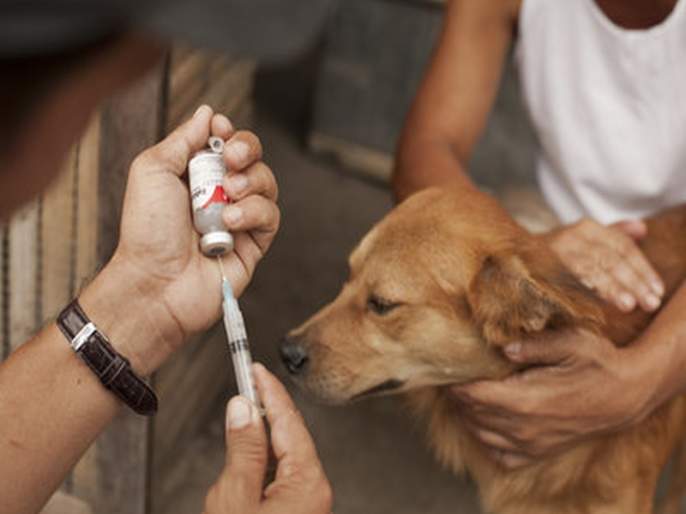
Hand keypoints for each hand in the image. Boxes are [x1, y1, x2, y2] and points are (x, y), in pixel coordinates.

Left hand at [105, 105, 278, 371]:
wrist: (155, 281)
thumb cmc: (146, 230)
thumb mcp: (153, 170)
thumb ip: (183, 139)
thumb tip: (208, 113)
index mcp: (195, 175)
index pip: (225, 143)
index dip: (229, 134)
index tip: (220, 131)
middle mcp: (220, 194)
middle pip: (253, 158)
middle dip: (247, 149)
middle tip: (230, 158)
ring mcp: (239, 219)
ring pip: (267, 183)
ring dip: (250, 182)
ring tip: (227, 195)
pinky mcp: (254, 244)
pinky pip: (271, 215)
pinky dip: (254, 211)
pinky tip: (230, 220)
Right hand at [204, 364, 332, 513]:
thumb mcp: (236, 497)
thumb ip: (242, 450)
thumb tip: (242, 409)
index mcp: (307, 482)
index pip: (288, 420)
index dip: (269, 390)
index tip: (255, 369)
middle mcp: (314, 491)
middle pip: (290, 435)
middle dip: (266, 408)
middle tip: (248, 382)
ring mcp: (307, 504)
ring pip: (284, 456)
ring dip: (261, 436)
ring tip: (241, 416)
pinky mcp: (295, 512)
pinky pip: (281, 476)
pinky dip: (263, 460)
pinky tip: (246, 457)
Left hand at [450, 330, 658, 468]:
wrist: (628, 395)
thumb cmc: (599, 362)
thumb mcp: (570, 342)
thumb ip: (532, 344)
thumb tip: (501, 347)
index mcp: (526, 400)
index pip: (472, 396)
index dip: (455, 381)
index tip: (449, 366)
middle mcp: (524, 428)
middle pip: (472, 414)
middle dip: (457, 395)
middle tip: (454, 373)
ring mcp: (532, 443)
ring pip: (481, 435)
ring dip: (468, 415)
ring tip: (466, 393)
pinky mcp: (540, 452)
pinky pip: (501, 454)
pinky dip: (487, 439)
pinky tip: (488, 420)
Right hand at [547, 218, 663, 311]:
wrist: (506, 252)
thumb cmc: (553, 252)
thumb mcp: (583, 238)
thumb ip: (613, 234)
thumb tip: (642, 229)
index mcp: (585, 228)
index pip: (622, 247)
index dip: (642, 269)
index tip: (657, 290)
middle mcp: (569, 235)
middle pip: (609, 258)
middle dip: (632, 281)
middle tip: (649, 303)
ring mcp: (552, 250)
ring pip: (589, 268)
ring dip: (610, 287)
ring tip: (628, 305)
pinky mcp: (537, 267)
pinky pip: (563, 280)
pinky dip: (581, 292)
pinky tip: (596, 306)